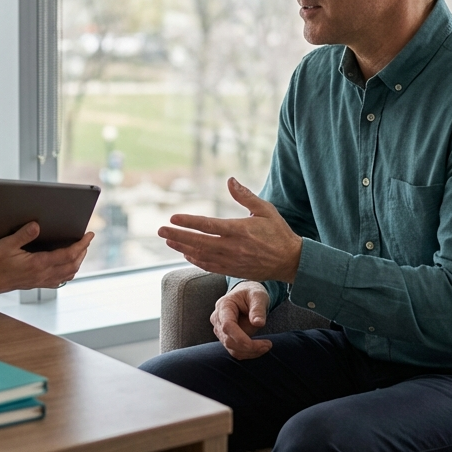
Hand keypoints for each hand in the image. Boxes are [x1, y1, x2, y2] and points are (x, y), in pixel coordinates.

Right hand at [0, 223, 93, 296]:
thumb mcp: (6, 244)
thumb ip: (23, 234)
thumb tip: (37, 225)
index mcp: (37, 264)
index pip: (68, 255)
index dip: (81, 245)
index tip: (89, 235)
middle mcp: (41, 275)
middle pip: (72, 266)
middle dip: (82, 252)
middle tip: (87, 240)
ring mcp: (38, 282)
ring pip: (66, 275)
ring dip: (76, 263)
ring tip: (79, 251)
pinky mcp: (32, 284)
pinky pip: (56, 281)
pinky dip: (66, 273)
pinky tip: (64, 267)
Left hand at [158, 177, 302, 281]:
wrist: (291, 261)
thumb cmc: (278, 232)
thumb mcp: (265, 210)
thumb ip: (245, 196)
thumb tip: (229, 180)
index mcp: (240, 230)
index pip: (208, 225)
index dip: (189, 222)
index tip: (173, 217)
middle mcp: (233, 247)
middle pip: (199, 242)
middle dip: (178, 235)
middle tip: (160, 230)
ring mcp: (232, 261)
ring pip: (201, 255)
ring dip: (182, 247)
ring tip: (168, 240)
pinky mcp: (234, 270)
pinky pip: (210, 266)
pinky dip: (195, 260)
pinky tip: (185, 253)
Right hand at [211, 281, 272, 358]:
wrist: (246, 296)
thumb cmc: (252, 294)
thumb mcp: (258, 296)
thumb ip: (258, 309)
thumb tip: (258, 323)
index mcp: (223, 306)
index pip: (227, 326)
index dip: (240, 338)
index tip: (258, 344)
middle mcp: (217, 319)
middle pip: (229, 340)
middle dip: (249, 347)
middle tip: (268, 345)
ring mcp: (220, 330)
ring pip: (232, 349)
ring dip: (250, 352)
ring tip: (266, 346)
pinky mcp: (225, 338)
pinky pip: (235, 351)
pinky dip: (248, 353)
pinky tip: (260, 348)